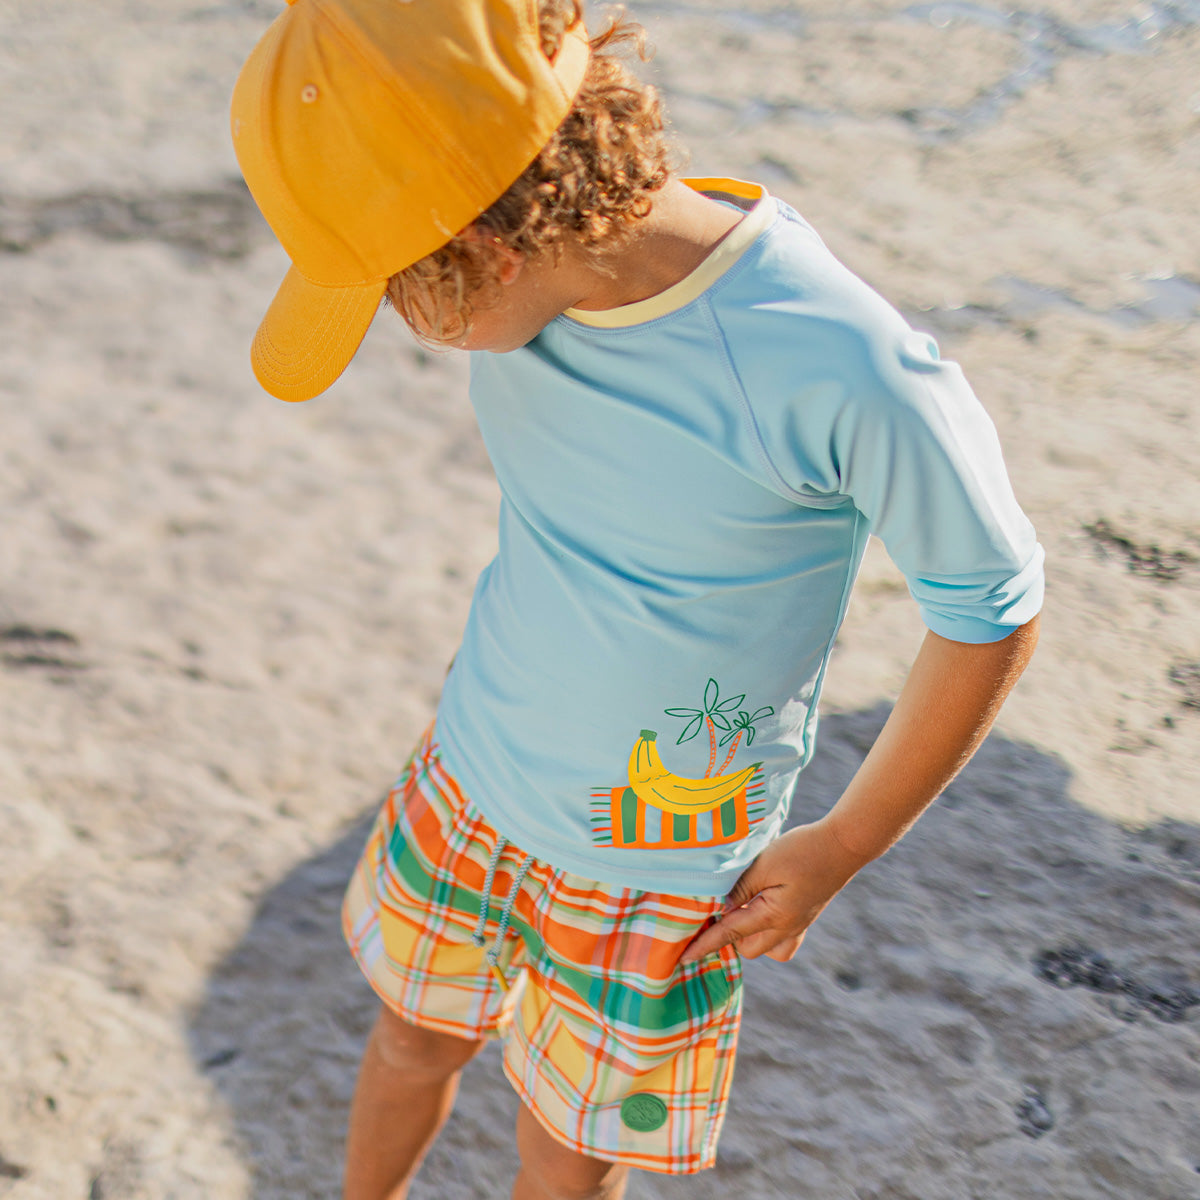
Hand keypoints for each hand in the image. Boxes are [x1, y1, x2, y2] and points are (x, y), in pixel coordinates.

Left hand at [681, 819, 867, 963]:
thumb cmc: (803, 850)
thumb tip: (721, 909)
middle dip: (726, 938)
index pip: (729, 934)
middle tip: (710, 914)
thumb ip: (740, 888)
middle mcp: (786, 928)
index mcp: (773, 916)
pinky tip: (761, 912)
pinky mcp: (805, 916)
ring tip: (736, 913)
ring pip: (765, 948)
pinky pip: (783, 941)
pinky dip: (767, 934)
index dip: (704, 945)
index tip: (683, 958)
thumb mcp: (765, 864)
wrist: (844, 845)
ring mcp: (798, 924)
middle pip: (746, 948)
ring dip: (747, 937)